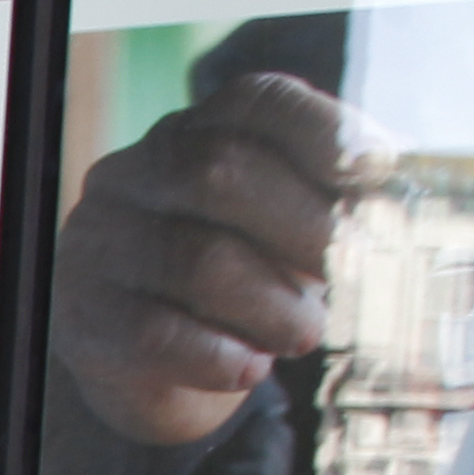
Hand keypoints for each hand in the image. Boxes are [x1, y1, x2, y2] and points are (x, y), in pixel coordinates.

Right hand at [52, 72, 387, 450]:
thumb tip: (392, 185)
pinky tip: (249, 368)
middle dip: (303, 228)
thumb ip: (333, 203)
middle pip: (219, 174)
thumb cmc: (242, 285)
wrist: (159, 370)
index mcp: (189, 134)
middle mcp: (131, 177)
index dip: (322, 130)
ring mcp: (96, 246)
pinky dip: (216, 354)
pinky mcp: (81, 319)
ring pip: (195, 260)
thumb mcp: (289, 231)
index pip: (254, 103)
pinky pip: (152, 334)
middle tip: (348, 273)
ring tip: (305, 334)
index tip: (375, 172)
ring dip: (271, 304)